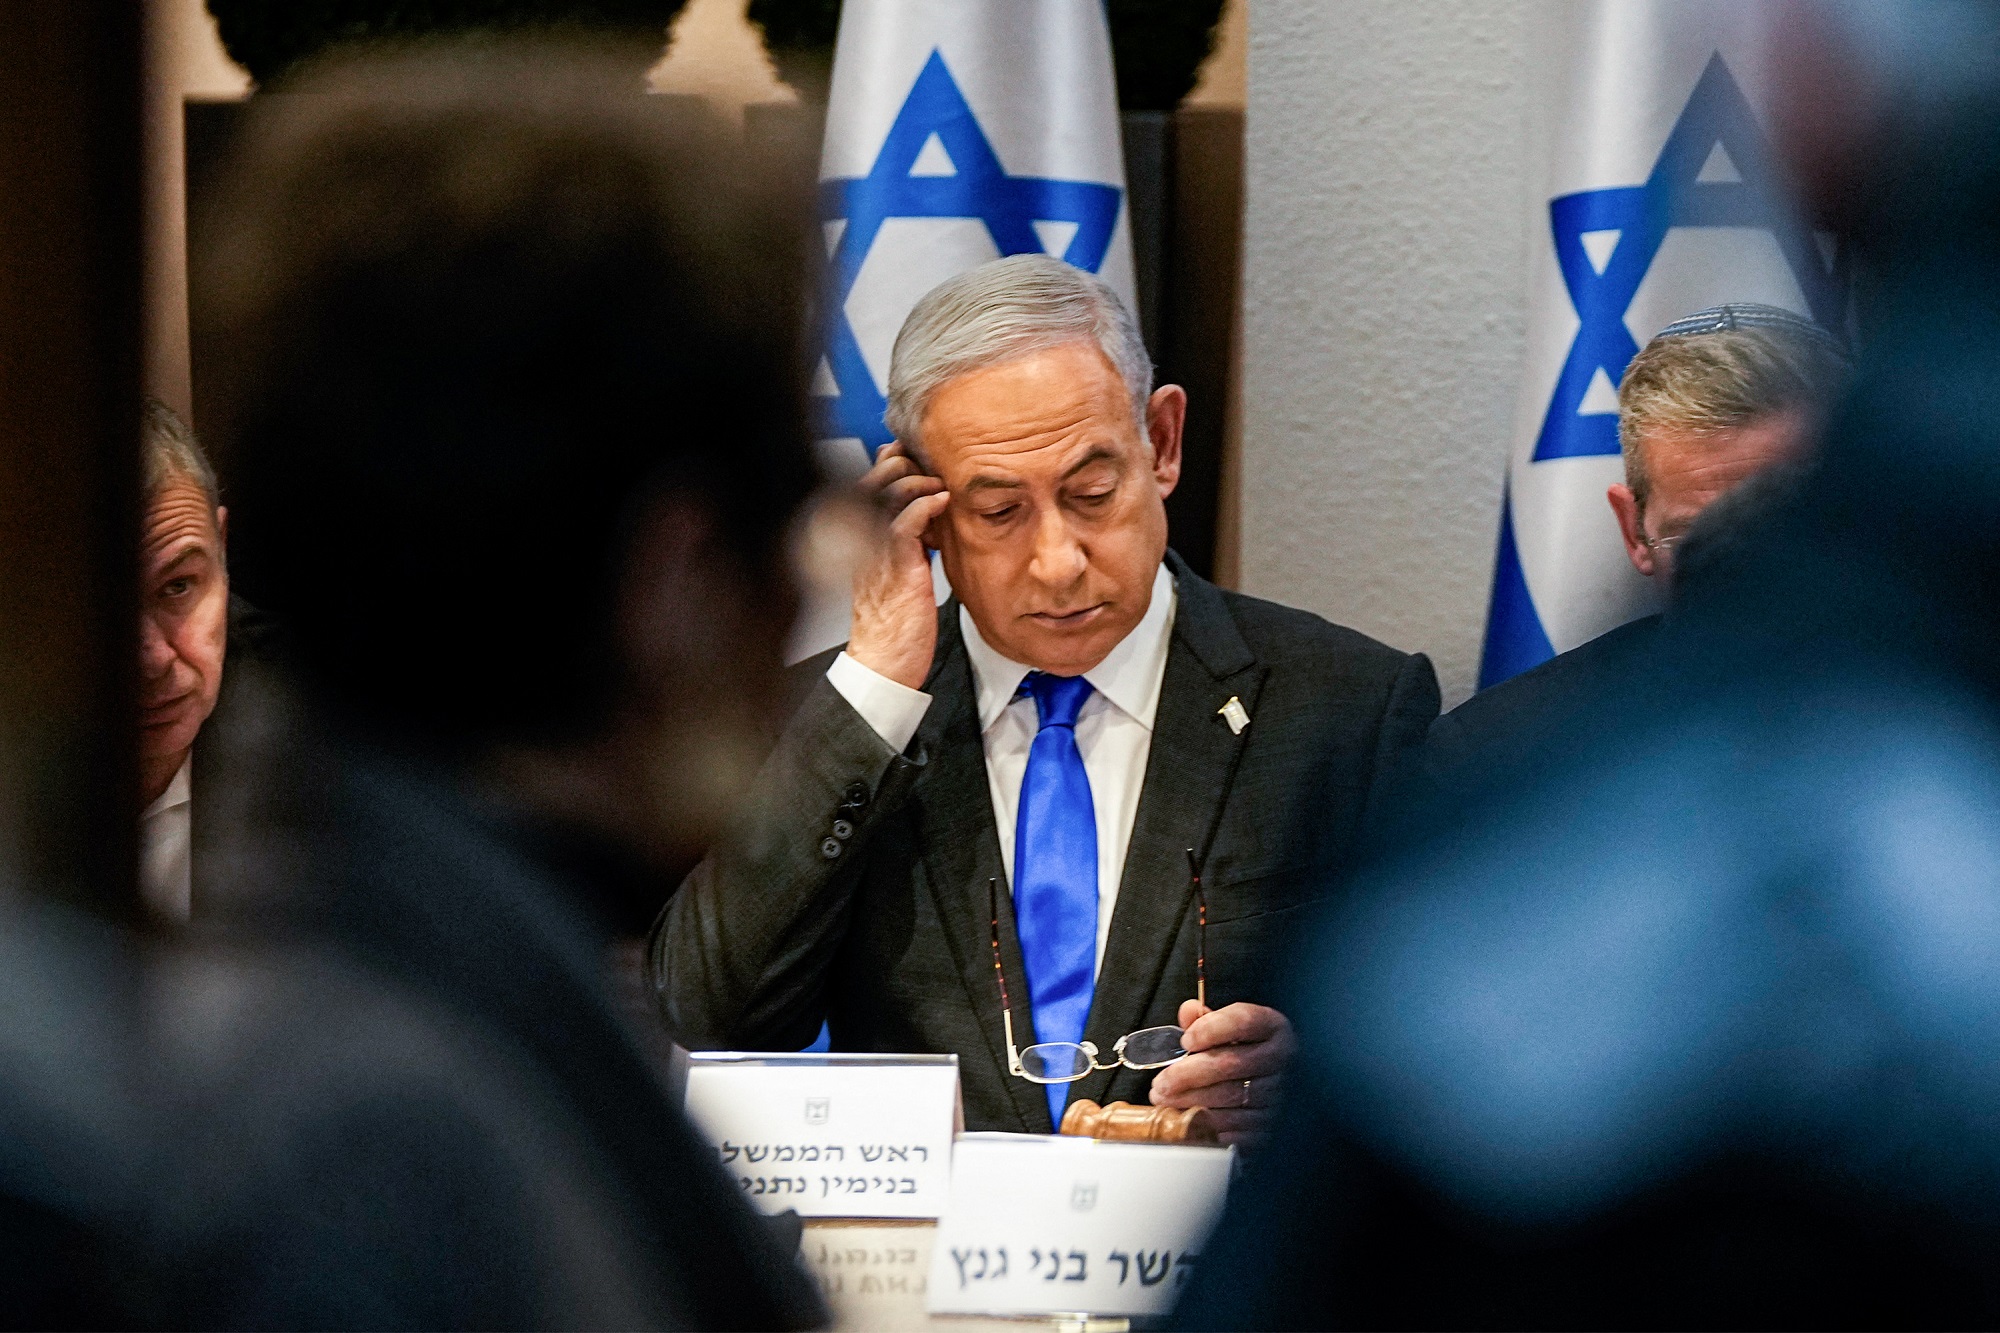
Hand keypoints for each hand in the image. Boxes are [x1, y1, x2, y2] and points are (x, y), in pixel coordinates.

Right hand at [847, 441, 949, 690]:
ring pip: (885, 496)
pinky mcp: (896, 570)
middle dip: (899, 463)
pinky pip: (904, 524)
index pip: (866, 486)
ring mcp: (876, 554)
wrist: (884, 667)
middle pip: (870, 481)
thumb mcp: (899, 574)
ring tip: (937, 484)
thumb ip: (906, 542)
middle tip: (927, 466)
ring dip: (915, 480)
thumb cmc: (894, 627)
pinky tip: (941, 502)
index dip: (887, 465)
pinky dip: (924, 506)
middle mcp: (862, 543)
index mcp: (859, 542)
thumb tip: (925, 515)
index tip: (913, 459)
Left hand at [1147, 999, 1295, 1147]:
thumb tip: (1188, 1012)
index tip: (1185, 1040)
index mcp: (1273, 1027)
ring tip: (1163, 1098)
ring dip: (1189, 1099)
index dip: (1209, 1030)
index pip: (1242, 1021)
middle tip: (1160, 1081)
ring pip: (1228, 1097)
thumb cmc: (1250, 1050)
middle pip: (1229, 1063)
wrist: (1282, 1083)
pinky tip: (1184, 1116)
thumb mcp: (1235, 1027)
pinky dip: (1204, 1121)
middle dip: (1186, 1074)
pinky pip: (1234, 1125)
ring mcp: (1279, 1093)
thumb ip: (1209, 1019)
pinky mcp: (1271, 1123)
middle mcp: (1281, 1059)